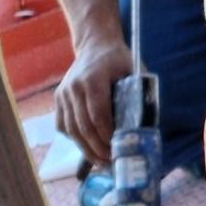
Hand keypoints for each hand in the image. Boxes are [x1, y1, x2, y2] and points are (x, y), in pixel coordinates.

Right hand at [55, 33, 131, 164]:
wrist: (95, 45)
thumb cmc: (119, 60)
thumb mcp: (134, 70)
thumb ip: (139, 93)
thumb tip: (147, 124)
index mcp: (93, 79)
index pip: (98, 114)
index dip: (107, 134)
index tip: (118, 148)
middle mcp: (74, 87)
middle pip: (83, 126)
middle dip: (97, 148)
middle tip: (111, 161)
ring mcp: (63, 93)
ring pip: (71, 130)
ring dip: (86, 149)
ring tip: (101, 161)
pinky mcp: (58, 99)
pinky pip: (63, 125)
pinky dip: (75, 139)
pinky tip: (88, 147)